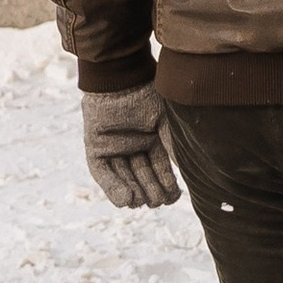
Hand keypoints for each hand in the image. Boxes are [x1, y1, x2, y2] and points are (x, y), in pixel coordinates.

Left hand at [82, 85, 179, 209]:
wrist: (120, 78)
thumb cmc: (146, 94)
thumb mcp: (164, 122)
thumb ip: (172, 145)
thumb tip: (186, 170)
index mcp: (152, 140)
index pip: (160, 169)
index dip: (166, 185)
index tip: (173, 198)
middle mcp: (133, 147)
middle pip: (142, 176)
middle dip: (150, 191)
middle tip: (157, 202)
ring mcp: (113, 149)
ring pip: (124, 177)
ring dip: (133, 192)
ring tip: (140, 203)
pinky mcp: (95, 149)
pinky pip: (103, 173)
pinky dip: (112, 187)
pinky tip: (125, 200)